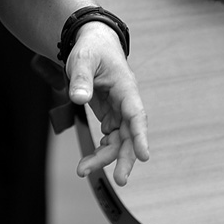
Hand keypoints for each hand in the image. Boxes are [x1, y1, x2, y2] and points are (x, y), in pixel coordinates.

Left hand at [65, 22, 149, 185]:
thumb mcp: (82, 58)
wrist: (92, 42)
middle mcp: (126, 100)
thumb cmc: (90, 48)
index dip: (140, 135)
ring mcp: (119, 108)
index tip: (145, 156)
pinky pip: (111, 136)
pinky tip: (91, 159)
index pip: (136, 114)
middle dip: (126, 157)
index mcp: (125, 86)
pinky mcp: (110, 113)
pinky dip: (102, 149)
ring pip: (119, 139)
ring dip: (105, 156)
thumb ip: (81, 78)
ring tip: (83, 170)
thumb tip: (79, 98)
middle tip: (120, 180)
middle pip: (130, 133)